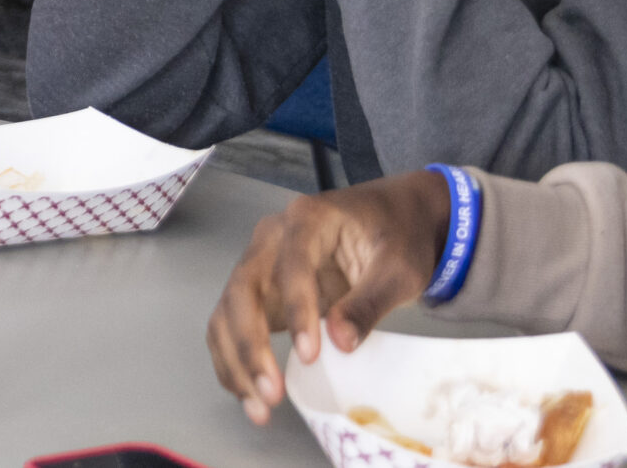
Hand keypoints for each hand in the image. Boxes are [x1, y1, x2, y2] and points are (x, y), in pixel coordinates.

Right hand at [209, 170, 451, 423]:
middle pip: (242, 289)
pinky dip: (232, 358)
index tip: (311, 356)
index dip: (296, 310)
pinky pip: (231, 323)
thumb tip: (341, 343)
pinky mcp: (258, 291)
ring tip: (259, 407)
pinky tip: (247, 392)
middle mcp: (269, 239)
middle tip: (271, 393)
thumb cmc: (398, 237)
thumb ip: (369, 301)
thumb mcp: (399, 268)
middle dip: (250, 345)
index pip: (290, 265)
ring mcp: (259, 264)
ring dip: (235, 360)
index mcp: (306, 220)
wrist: (392, 220)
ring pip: (227, 310)